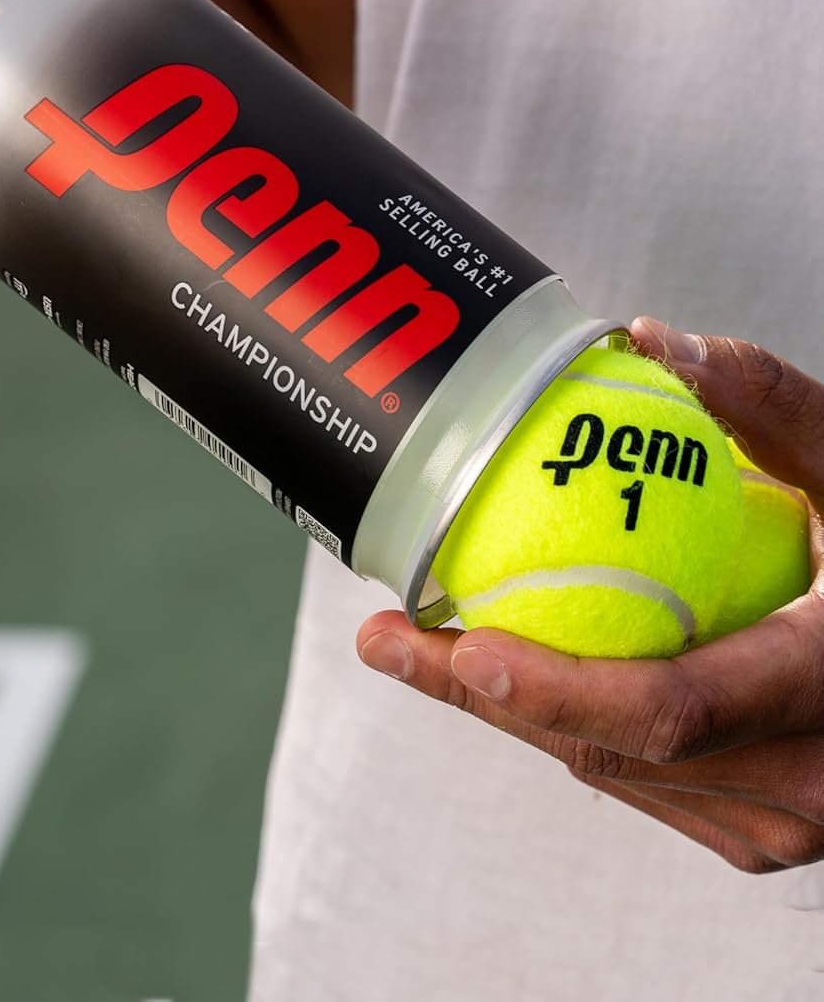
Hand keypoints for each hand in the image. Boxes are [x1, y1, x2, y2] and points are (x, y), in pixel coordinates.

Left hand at [357, 315, 823, 872]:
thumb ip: (764, 399)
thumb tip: (646, 337)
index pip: (670, 708)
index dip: (553, 688)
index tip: (455, 640)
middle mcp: (812, 782)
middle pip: (610, 751)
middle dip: (483, 699)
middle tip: (385, 638)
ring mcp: (786, 824)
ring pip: (614, 773)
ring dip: (514, 711)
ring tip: (423, 641)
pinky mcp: (764, 829)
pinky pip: (641, 779)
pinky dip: (571, 721)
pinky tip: (513, 664)